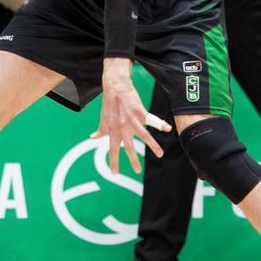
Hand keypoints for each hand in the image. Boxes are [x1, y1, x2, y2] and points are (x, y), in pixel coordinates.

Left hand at [92, 59, 168, 174]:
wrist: (115, 86)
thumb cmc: (109, 103)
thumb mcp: (103, 118)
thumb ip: (100, 129)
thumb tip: (93, 137)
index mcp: (112, 130)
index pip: (112, 149)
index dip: (113, 162)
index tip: (115, 173)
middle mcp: (122, 127)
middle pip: (129, 147)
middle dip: (133, 160)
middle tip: (137, 171)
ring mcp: (132, 120)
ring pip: (144, 136)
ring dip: (153, 146)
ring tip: (160, 155)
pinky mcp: (140, 112)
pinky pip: (152, 120)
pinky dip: (160, 124)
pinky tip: (167, 129)